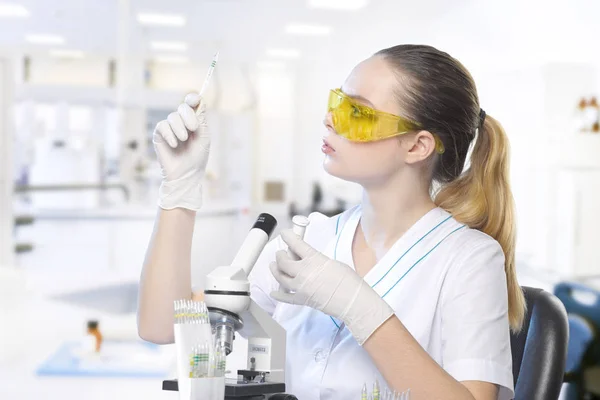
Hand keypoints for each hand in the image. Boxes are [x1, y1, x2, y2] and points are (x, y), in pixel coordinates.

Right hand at [153, 93, 209, 210]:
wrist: (185, 175)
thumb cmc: (197, 158)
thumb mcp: (203, 137)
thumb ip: (201, 119)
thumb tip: (199, 101)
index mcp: (194, 121)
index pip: (192, 104)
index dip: (193, 99)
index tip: (194, 100)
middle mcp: (182, 122)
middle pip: (183, 107)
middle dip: (189, 116)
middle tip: (194, 129)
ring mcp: (170, 128)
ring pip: (172, 117)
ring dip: (180, 128)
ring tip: (183, 140)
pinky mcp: (159, 135)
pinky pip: (162, 126)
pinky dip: (169, 134)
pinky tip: (174, 144)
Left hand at [270, 230, 393, 344]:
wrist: (353, 300)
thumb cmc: (348, 280)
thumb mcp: (331, 262)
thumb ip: (316, 259)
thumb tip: (308, 260)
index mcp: (313, 259)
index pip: (295, 243)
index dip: (288, 236)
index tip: (284, 233)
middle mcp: (304, 272)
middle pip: (283, 261)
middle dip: (280, 255)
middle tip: (280, 253)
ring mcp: (301, 287)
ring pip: (281, 277)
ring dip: (275, 270)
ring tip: (273, 266)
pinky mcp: (302, 300)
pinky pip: (286, 297)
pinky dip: (278, 295)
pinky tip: (273, 293)